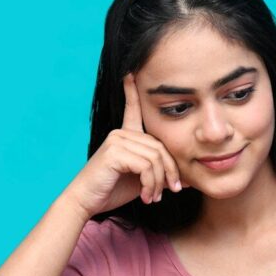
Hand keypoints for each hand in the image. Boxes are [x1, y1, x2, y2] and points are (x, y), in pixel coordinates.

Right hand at [63, 74, 185, 217]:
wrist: (86, 202)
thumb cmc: (112, 190)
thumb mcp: (143, 181)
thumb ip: (161, 175)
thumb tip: (189, 181)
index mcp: (126, 135)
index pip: (133, 110)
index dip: (132, 92)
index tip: (131, 72)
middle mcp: (121, 133)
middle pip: (161, 147)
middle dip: (170, 172)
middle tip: (173, 191)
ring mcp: (117, 140)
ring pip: (155, 158)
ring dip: (159, 182)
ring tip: (155, 197)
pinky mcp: (115, 152)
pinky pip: (146, 166)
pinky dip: (151, 184)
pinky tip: (146, 196)